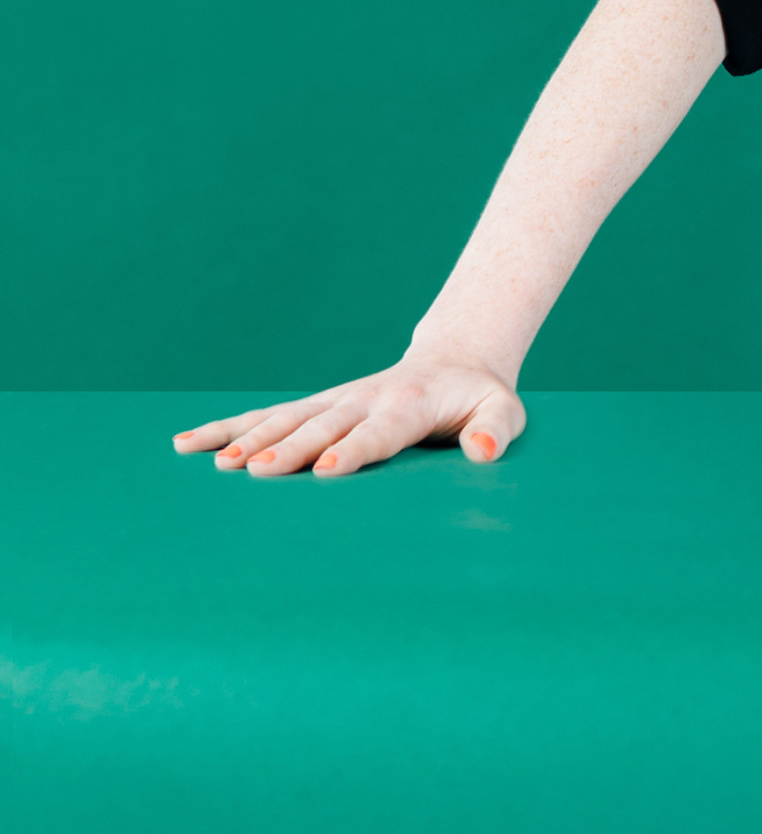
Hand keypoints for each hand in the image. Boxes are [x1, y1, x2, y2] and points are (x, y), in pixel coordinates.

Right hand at [172, 355, 525, 479]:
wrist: (454, 362)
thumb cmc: (480, 399)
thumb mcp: (503, 412)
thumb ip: (495, 431)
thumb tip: (480, 452)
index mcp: (407, 406)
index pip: (377, 432)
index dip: (352, 450)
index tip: (324, 469)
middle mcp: (362, 400)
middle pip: (321, 427)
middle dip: (288, 448)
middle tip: (255, 470)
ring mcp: (334, 401)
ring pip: (283, 418)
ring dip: (248, 439)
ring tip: (213, 463)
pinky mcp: (316, 405)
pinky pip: (265, 415)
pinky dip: (227, 427)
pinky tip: (185, 444)